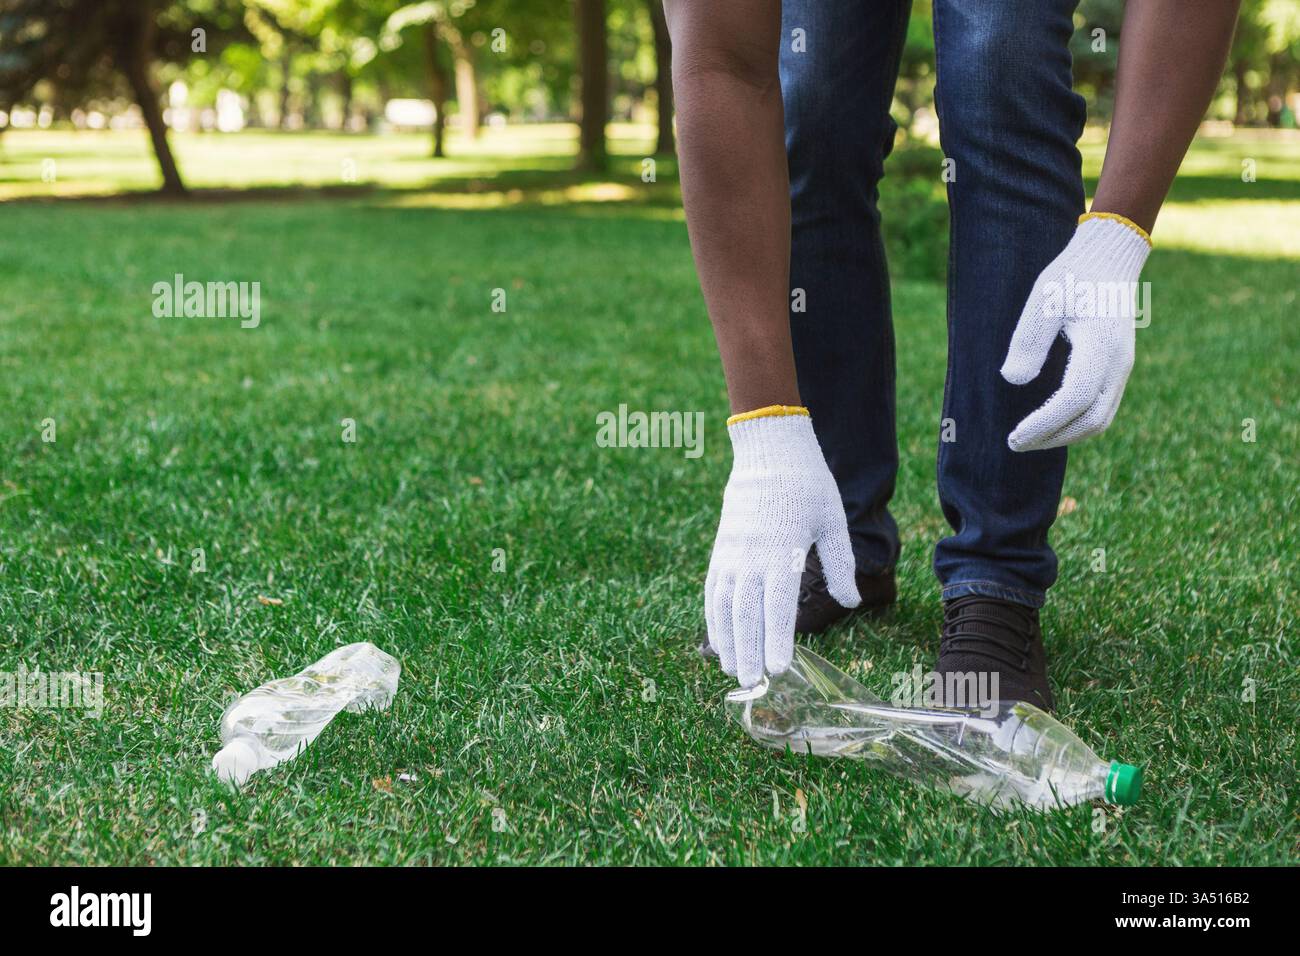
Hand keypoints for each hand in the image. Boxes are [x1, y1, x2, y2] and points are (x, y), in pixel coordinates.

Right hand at [705, 408, 859, 686]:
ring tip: (731, 669)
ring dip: (726, 639)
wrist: (768, 450)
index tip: (778, 668)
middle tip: (751, 682)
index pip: (777, 603)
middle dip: (747, 649)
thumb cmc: (808, 484)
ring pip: (724, 604)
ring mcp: (732, 552)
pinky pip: (713, 589)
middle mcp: (752, 554)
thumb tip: (851, 602)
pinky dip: (713, 616)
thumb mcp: (833, 520)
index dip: (776, 638)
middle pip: (746, 611)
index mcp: (783, 549)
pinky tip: (718, 638)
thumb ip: (840, 563)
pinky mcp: (721, 549)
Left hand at [1001, 214, 1151, 451]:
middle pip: (1091, 419)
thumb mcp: (1043, 300)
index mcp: (1101, 346)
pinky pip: (1102, 408)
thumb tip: (1013, 380)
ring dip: (1065, 435)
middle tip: (1014, 444)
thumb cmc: (1071, 277)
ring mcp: (1121, 368)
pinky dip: (1076, 424)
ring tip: (1029, 439)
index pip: (1074, 399)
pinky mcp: (1117, 369)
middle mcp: (1118, 363)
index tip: (1014, 436)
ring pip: (1100, 419)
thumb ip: (1029, 339)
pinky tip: (1049, 424)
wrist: (1107, 260)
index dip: (1044, 423)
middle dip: (1052, 438)